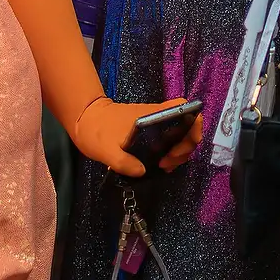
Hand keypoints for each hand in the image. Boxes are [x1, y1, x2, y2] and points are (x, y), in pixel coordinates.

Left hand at [68, 97, 202, 178]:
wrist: (85, 120)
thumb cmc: (96, 130)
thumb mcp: (106, 150)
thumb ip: (123, 162)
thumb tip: (142, 171)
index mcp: (152, 114)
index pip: (184, 108)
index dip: (193, 124)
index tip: (183, 146)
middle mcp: (158, 116)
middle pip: (187, 126)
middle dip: (185, 147)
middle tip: (168, 163)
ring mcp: (155, 124)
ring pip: (179, 135)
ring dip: (179, 152)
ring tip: (164, 166)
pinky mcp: (151, 132)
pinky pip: (169, 141)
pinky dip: (171, 153)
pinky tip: (160, 164)